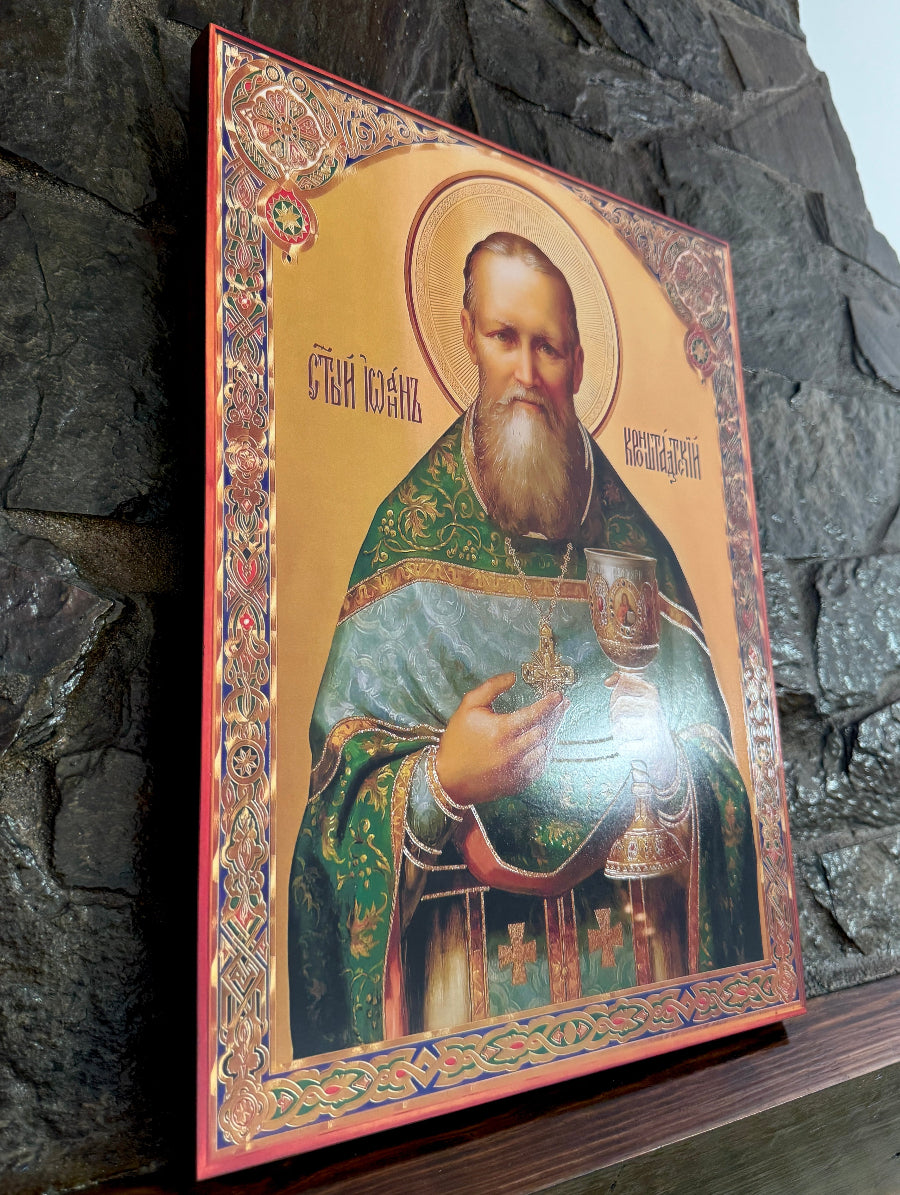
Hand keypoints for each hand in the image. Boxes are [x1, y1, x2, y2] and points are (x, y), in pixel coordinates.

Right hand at [435, 672, 568, 806]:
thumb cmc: (456, 740)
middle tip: (563, 706)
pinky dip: (543, 755)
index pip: (535, 713)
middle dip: (555, 716)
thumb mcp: (468, 707)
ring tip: (554, 723)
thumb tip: (513, 677)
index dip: (550, 703)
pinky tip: (544, 745)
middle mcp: (513, 751)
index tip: (560, 695)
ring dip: (551, 735)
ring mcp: (517, 769)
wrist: (448, 779)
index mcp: (502, 730)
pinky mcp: (517, 783)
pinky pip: (539, 767)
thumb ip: (491, 688)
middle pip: (545, 730)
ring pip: (545, 750)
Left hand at [605, 672, 676, 788]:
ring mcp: (654, 727)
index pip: (622, 683)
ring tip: (631, 736)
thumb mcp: (635, 699)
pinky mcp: (651, 748)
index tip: (628, 707)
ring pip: (619, 727)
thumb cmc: (642, 722)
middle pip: (618, 705)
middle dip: (616, 717)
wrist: (663, 753)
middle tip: (628, 725)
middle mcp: (654, 706)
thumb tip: (607, 682)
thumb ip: (621, 684)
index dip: (617, 696)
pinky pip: (623, 747)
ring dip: (619, 735)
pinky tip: (636, 749)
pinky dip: (625, 750)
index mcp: (650, 691)